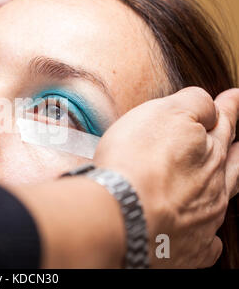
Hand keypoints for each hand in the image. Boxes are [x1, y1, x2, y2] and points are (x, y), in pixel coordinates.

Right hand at [93, 87, 238, 267]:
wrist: (121, 214)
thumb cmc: (135, 161)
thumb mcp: (163, 112)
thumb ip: (192, 103)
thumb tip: (210, 106)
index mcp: (207, 152)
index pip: (223, 123)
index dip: (228, 108)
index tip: (235, 97)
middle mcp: (212, 186)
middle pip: (230, 162)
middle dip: (234, 148)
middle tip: (237, 139)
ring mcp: (204, 220)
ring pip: (222, 199)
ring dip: (224, 185)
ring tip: (226, 177)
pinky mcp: (190, 251)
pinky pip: (209, 241)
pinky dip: (209, 234)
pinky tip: (205, 232)